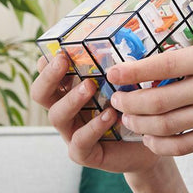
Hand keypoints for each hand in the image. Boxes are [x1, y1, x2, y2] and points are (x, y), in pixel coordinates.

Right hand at [31, 53, 162, 174]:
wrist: (152, 141)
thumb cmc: (136, 106)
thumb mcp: (128, 82)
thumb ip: (119, 66)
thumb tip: (127, 39)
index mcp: (72, 90)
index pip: (49, 73)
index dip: (47, 62)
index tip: (58, 48)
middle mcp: (67, 110)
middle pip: (41, 93)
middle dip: (48, 76)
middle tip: (63, 60)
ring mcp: (72, 132)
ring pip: (57, 116)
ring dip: (72, 99)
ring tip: (90, 86)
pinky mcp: (84, 153)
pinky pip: (80, 141)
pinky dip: (93, 127)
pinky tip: (109, 115)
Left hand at [107, 0, 192, 155]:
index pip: (166, 63)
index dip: (135, 70)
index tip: (113, 72)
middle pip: (158, 100)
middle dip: (129, 102)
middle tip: (116, 99)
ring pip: (166, 124)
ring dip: (139, 124)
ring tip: (127, 118)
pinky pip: (183, 145)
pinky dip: (161, 144)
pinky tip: (150, 138)